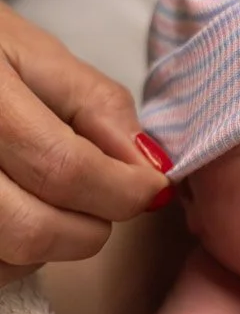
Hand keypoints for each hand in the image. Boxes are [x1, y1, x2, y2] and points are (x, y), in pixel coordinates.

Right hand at [0, 0, 170, 285]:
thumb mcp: (35, 53)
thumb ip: (97, 107)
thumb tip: (151, 166)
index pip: (64, 168)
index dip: (122, 190)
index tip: (151, 188)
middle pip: (32, 229)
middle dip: (91, 226)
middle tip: (106, 198)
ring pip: (8, 259)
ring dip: (54, 243)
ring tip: (55, 197)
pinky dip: (16, 256)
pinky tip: (18, 212)